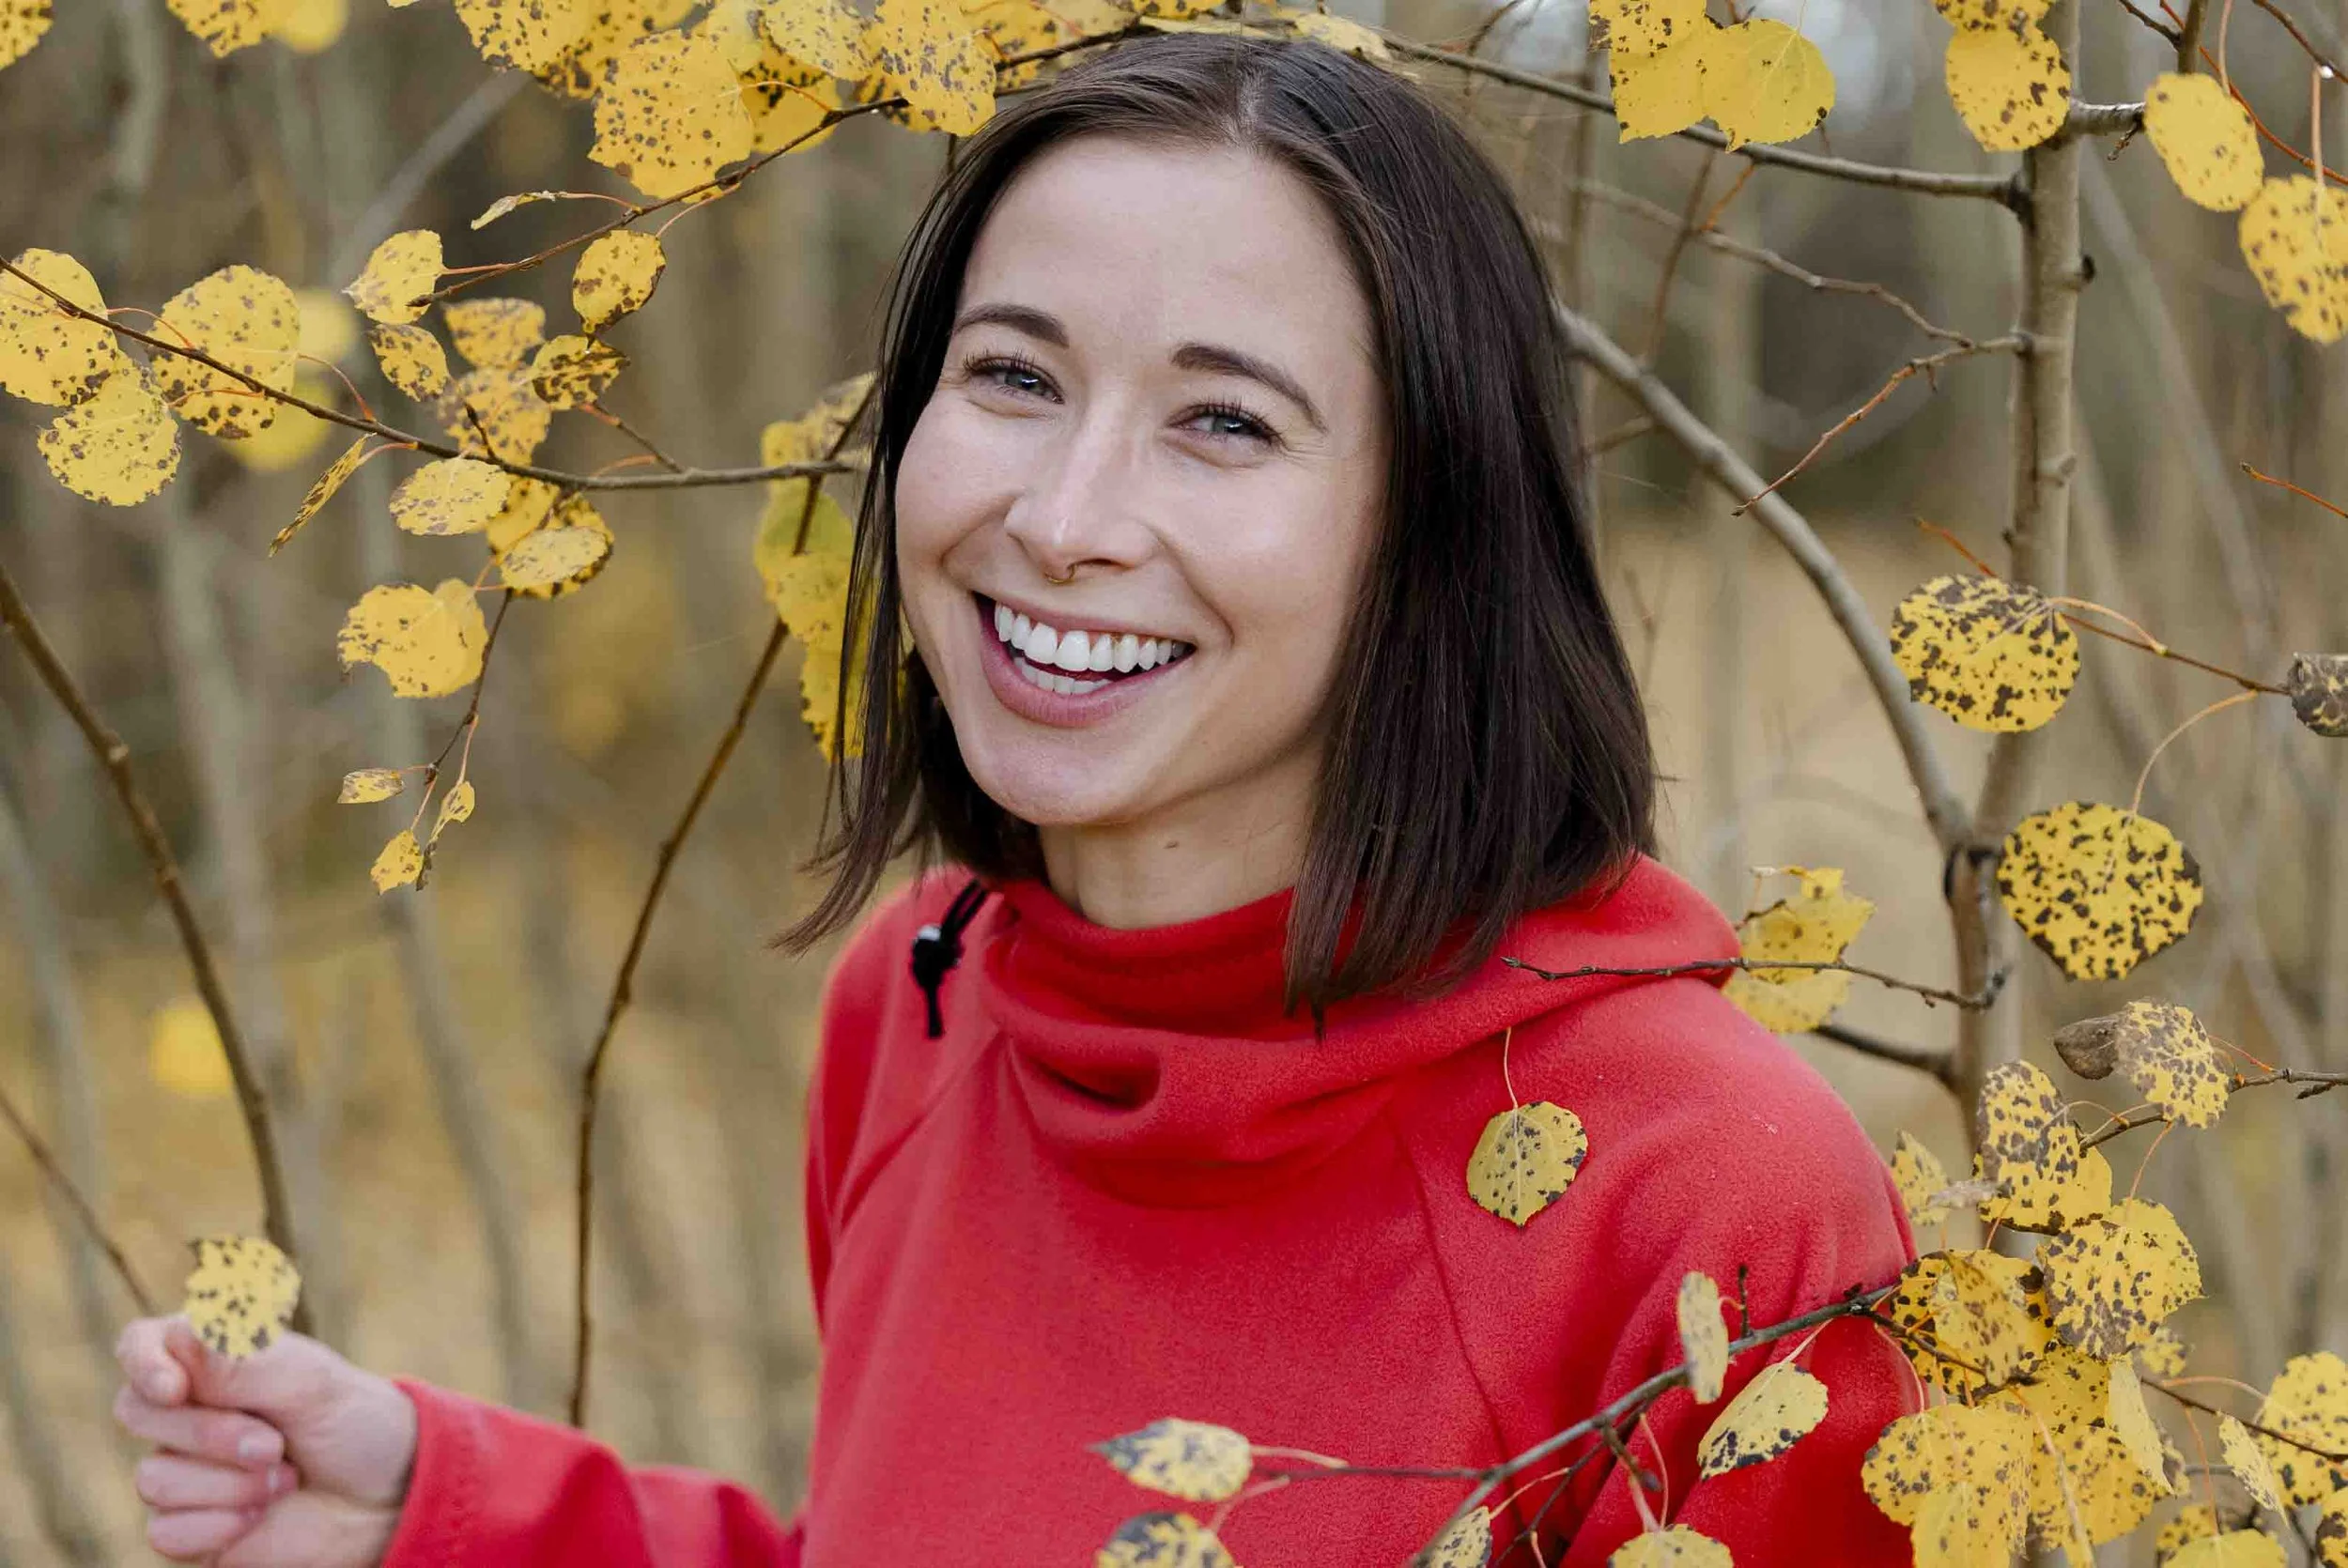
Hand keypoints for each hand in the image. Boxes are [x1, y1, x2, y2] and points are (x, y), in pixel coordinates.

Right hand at [112, 1314, 419, 1566]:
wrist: (386, 1497)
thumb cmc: (352, 1423)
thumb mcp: (310, 1381)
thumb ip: (241, 1361)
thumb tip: (177, 1336)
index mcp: (214, 1360)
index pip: (141, 1344)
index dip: (143, 1363)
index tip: (174, 1388)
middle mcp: (189, 1411)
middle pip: (135, 1412)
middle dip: (210, 1435)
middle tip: (275, 1445)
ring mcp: (184, 1469)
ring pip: (152, 1479)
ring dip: (229, 1484)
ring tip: (285, 1478)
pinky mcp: (189, 1525)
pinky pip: (164, 1531)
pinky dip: (219, 1525)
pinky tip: (262, 1513)